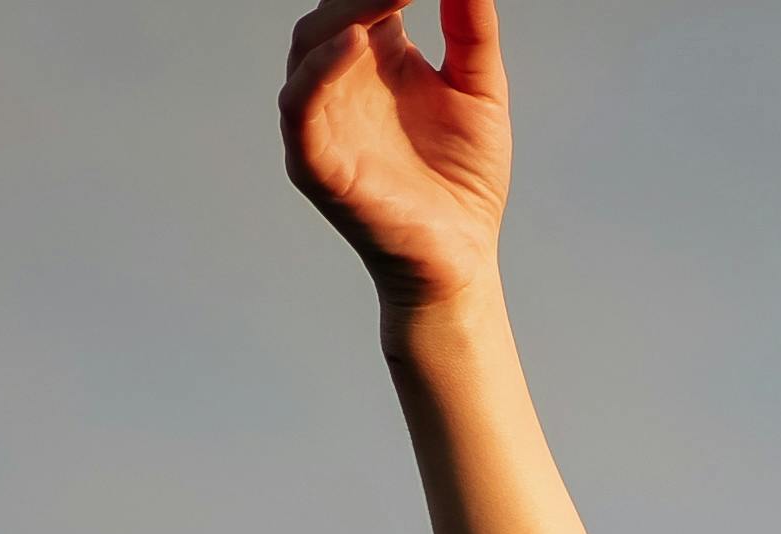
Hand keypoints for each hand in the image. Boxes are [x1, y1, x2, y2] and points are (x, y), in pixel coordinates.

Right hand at [283, 0, 510, 318]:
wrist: (461, 261)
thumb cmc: (465, 182)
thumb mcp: (480, 91)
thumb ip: (471, 28)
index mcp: (375, 55)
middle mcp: (341, 79)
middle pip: (332, 9)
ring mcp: (323, 119)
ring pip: (310, 45)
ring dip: (346, 11)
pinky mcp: (315, 162)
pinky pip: (301, 105)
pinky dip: (320, 70)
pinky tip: (355, 42)